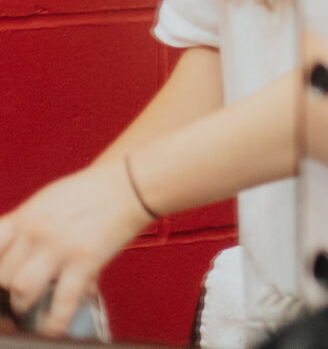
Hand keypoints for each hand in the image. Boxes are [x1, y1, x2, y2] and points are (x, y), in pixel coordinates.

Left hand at [0, 163, 151, 334]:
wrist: (131, 184)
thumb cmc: (92, 192)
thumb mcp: (46, 203)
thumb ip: (24, 229)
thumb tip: (12, 258)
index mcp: (24, 217)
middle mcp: (36, 231)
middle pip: (2, 275)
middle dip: (4, 292)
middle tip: (10, 299)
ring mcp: (59, 246)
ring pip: (21, 289)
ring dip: (22, 304)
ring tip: (28, 309)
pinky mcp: (84, 260)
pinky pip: (62, 300)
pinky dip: (54, 320)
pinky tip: (52, 326)